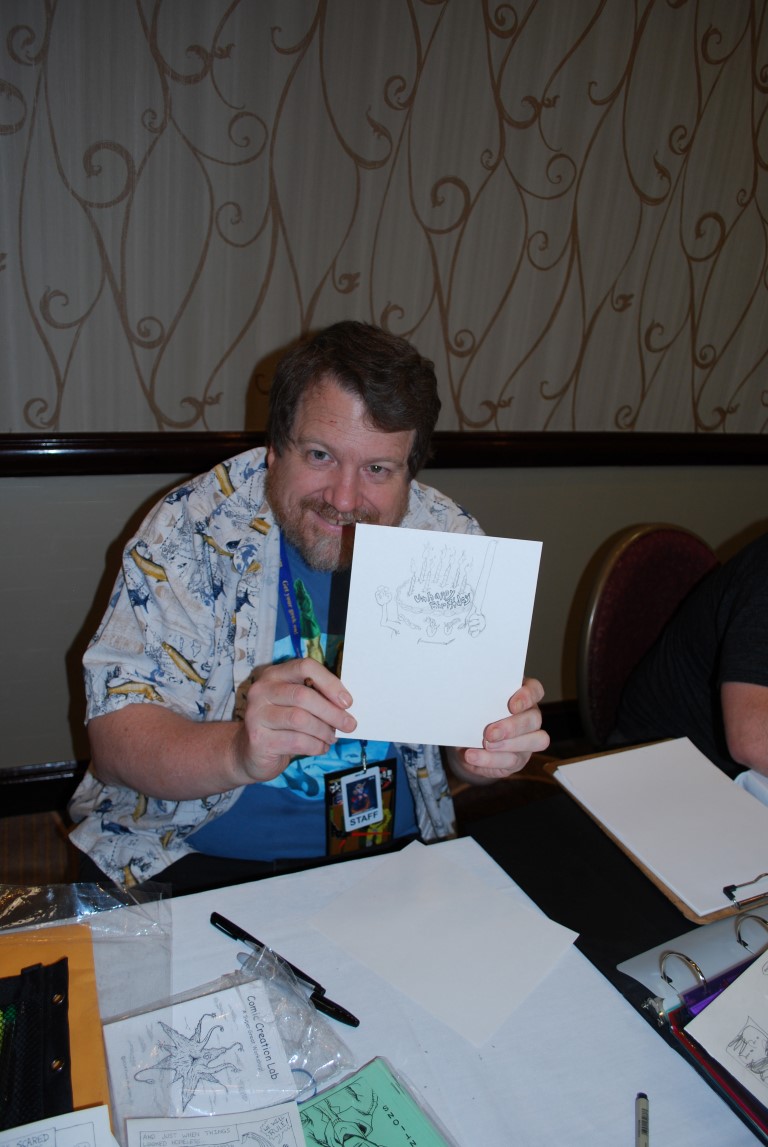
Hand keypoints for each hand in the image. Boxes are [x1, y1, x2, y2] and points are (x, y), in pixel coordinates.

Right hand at [234, 658, 356, 783]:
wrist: (251, 753)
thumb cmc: (281, 724)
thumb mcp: (296, 704)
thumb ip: (316, 697)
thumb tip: (345, 704)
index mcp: (274, 675)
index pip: (305, 667)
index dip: (329, 682)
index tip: (347, 701)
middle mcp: (261, 690)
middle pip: (304, 695)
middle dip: (332, 712)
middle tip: (349, 724)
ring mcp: (256, 714)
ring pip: (300, 719)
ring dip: (324, 731)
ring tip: (333, 738)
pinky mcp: (258, 739)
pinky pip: (296, 741)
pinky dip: (315, 746)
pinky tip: (321, 747)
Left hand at [448, 677, 549, 783]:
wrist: (464, 745)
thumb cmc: (471, 716)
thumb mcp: (471, 707)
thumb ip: (477, 702)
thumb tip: (469, 703)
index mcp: (520, 696)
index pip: (535, 690)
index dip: (528, 696)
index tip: (512, 705)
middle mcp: (530, 716)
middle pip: (534, 718)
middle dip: (513, 726)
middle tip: (490, 732)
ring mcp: (530, 739)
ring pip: (536, 741)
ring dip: (509, 744)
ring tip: (486, 745)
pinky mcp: (520, 759)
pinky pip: (513, 760)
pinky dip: (491, 759)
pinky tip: (473, 756)